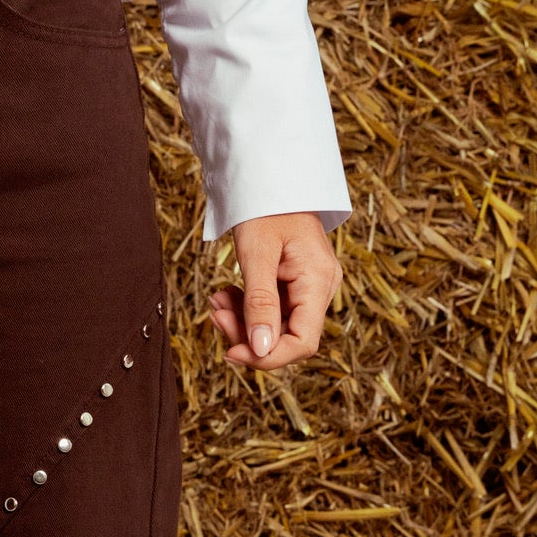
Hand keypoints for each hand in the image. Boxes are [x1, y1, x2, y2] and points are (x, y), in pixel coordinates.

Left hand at [208, 212, 341, 370]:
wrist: (270, 179)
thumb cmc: (265, 207)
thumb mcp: (257, 254)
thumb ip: (260, 304)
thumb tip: (260, 350)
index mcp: (318, 282)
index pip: (302, 343)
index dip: (268, 357)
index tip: (231, 352)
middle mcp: (321, 289)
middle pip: (286, 338)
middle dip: (247, 335)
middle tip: (215, 315)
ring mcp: (309, 288)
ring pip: (275, 327)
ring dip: (242, 321)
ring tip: (216, 299)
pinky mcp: (295, 285)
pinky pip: (271, 310)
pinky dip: (246, 308)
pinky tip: (225, 294)